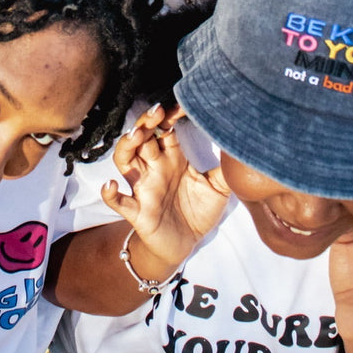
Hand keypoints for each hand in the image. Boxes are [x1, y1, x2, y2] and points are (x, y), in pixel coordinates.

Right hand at [102, 104, 229, 273]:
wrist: (185, 245)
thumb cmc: (198, 211)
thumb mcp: (218, 188)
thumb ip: (225, 168)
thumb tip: (241, 145)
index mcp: (172, 159)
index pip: (165, 130)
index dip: (169, 117)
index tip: (180, 107)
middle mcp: (154, 168)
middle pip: (143, 138)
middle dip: (146, 123)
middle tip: (157, 112)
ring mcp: (143, 188)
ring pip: (126, 161)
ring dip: (127, 146)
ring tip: (135, 136)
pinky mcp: (137, 212)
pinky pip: (119, 202)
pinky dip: (110, 194)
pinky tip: (111, 185)